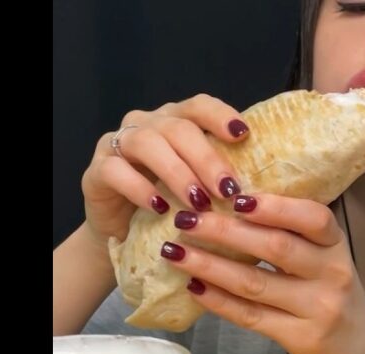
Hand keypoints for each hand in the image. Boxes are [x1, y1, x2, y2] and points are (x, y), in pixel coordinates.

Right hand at [79, 94, 250, 247]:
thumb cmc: (173, 208)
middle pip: (177, 128)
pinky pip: (116, 170)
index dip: (220, 115)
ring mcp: (117, 144)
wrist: (126, 235)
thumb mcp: (202, 190)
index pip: (198, 106)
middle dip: (206, 159)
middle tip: (228, 190)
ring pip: (148, 143)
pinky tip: (160, 208)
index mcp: (175, 121)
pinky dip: (140, 189)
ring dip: (177, 173)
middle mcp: (146, 124)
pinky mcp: (96, 170)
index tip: (243, 134)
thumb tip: (267, 187)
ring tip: (198, 203)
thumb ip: (224, 178)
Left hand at [158, 194, 364, 353]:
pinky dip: (218, 301)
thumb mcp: (325, 255)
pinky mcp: (301, 338)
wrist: (356, 346)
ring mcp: (318, 308)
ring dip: (209, 265)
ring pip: (255, 283)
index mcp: (336, 245)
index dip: (276, 207)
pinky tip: (193, 287)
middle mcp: (332, 274)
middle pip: (276, 247)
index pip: (314, 218)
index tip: (236, 197)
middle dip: (225, 231)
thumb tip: (231, 197)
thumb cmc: (328, 288)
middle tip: (185, 218)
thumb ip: (292, 231)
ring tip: (175, 251)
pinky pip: (251, 316)